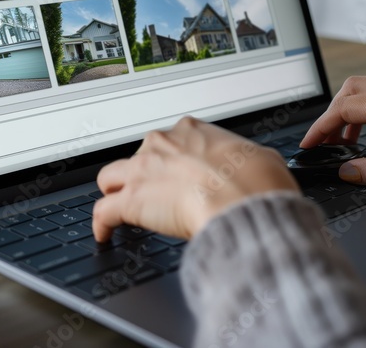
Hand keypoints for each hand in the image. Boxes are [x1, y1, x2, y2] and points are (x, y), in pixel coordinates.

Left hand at [92, 117, 299, 241]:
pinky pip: (103, 212)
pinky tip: (105, 234)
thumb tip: (258, 165)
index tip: (180, 173)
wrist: (244, 202)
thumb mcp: (263, 157)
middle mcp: (162, 144)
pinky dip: (102, 224)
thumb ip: (250, 158)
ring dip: (114, 192)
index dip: (174, 160)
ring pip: (110, 178)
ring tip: (120, 208)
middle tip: (157, 194)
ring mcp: (143, 171)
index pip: (171, 140)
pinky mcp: (131, 200)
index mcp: (192, 131)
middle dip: (144, 175)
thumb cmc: (255, 182)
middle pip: (138, 157)